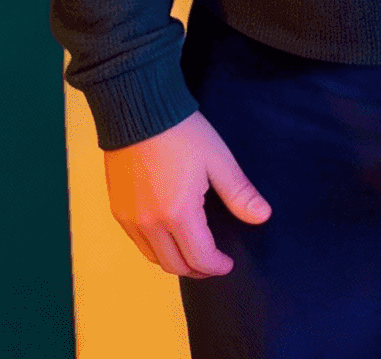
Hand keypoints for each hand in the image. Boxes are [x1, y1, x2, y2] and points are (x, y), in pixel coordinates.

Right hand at [103, 110, 271, 277]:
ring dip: (175, 261)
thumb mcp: (218, 161)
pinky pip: (137, 242)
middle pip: (174, 265)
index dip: (217, 266)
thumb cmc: (181, 133)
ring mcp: (129, 219)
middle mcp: (149, 224)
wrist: (138, 110)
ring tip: (193, 252)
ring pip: (153, 257)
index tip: (228, 263)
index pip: (199, 258)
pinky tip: (168, 235)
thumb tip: (262, 217)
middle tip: (213, 262)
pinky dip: (155, 248)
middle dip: (197, 269)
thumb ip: (239, 193)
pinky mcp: (117, 209)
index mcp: (177, 214)